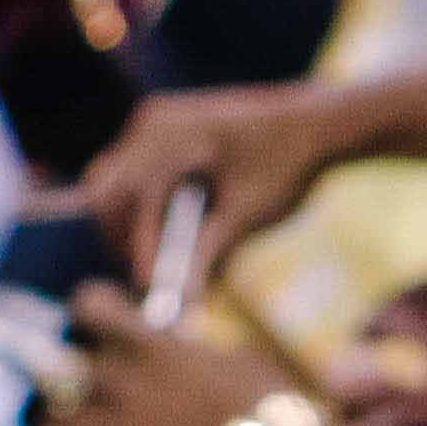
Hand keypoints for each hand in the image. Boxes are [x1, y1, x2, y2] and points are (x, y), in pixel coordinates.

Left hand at [31, 285, 287, 425]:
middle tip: (76, 381)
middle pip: (48, 365)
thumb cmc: (272, 416)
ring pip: (45, 423)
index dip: (90, 311)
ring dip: (55, 424)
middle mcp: (118, 383)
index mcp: (149, 346)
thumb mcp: (241, 362)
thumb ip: (197, 351)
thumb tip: (186, 347)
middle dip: (59, 372)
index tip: (104, 323)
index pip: (85, 305)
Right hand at [60, 81, 350, 280]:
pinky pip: (141, 174)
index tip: (152, 289)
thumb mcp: (246, 216)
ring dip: (137, 224)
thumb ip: (207, 254)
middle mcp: (152, 124)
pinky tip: (178, 233)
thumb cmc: (287, 165)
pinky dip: (151, 206)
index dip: (137, 249)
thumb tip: (182, 301)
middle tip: (151, 280)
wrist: (317, 124)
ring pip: (120, 184)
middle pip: (108, 193)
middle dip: (125, 238)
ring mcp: (157, 124)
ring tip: (167, 262)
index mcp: (166, 137)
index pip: (128, 201)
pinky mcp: (169, 132)